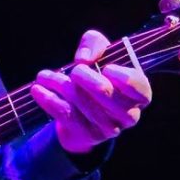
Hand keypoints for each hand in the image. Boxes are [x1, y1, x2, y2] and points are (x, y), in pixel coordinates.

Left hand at [32, 29, 151, 155]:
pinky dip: (48, 98)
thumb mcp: (101, 53)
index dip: (120, 76)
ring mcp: (108, 129)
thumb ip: (95, 43)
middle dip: (82, 75)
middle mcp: (129, 114)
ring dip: (59, 84)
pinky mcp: (87, 136)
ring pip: (80, 101)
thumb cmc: (98, 75)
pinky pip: (65, 114)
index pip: (137, 87)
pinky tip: (38, 89)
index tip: (106, 67)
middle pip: (104, 91)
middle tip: (74, 70)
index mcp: (141, 95)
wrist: (83, 113)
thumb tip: (83, 60)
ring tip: (45, 76)